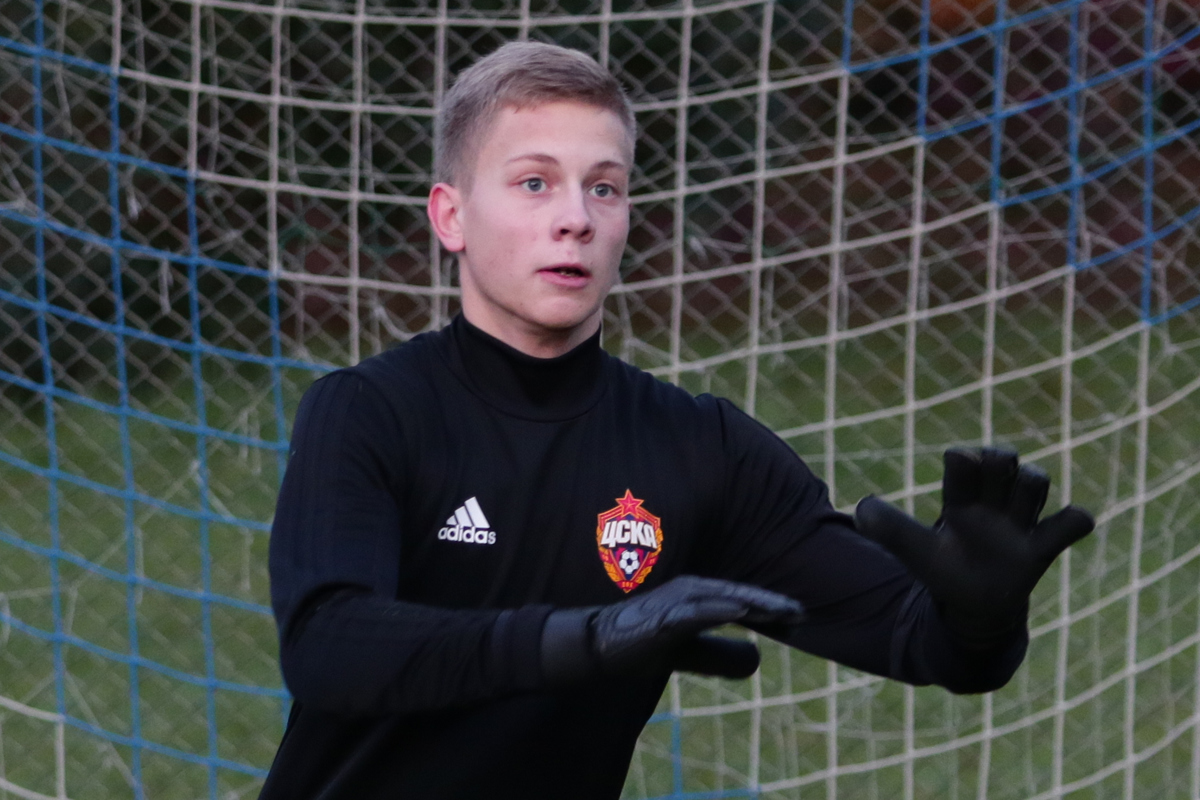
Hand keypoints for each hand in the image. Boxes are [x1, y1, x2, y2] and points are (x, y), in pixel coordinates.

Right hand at [540, 576, 804, 683]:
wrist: (598, 648)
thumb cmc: (644, 644)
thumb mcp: (690, 653)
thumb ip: (720, 655)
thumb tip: (759, 661)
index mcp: (698, 596)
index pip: (743, 599)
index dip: (772, 606)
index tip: (802, 615)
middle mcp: (689, 590)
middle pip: (739, 593)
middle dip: (771, 602)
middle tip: (803, 611)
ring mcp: (675, 601)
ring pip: (722, 597)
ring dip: (753, 602)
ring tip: (782, 610)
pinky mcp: (662, 617)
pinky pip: (695, 612)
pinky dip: (719, 610)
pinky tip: (742, 613)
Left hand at [854, 447, 1094, 643]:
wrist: (974, 602)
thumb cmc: (944, 567)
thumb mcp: (915, 550)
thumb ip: (891, 529)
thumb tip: (860, 510)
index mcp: (961, 497)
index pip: (966, 459)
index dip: (964, 460)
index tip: (958, 472)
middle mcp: (992, 502)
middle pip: (1005, 458)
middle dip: (999, 461)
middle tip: (989, 485)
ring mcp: (1020, 523)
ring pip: (1036, 482)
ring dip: (1029, 488)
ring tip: (1017, 514)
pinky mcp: (1043, 547)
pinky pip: (1072, 523)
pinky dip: (1074, 520)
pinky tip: (1066, 524)